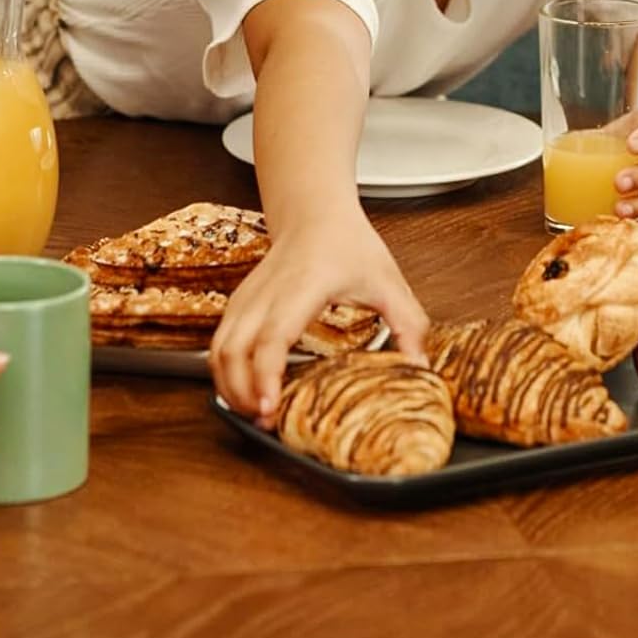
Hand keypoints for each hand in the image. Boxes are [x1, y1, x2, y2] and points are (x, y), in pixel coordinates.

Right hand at [210, 210, 429, 425]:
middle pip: (234, 350)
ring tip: (255, 413)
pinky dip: (223, 373)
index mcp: (305, 285)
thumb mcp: (389, 283)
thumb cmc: (350, 244)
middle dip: (242, 393)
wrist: (316, 214)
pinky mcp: (237, 304)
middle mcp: (267, 292)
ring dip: (229, 387)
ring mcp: (246, 297)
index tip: (270, 407)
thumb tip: (420, 368)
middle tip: (266, 422)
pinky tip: (245, 392)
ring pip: (219, 349)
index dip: (266, 374)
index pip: (274, 335)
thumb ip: (409, 325)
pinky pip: (218, 344)